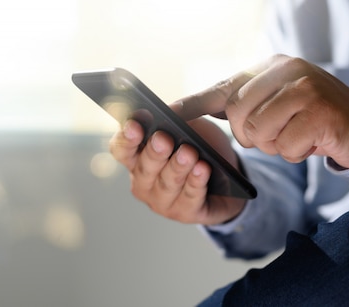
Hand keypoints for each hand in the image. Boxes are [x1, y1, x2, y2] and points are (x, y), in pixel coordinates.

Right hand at [109, 117, 245, 224]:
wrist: (227, 177)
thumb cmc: (199, 147)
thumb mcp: (189, 126)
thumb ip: (178, 119)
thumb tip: (173, 110)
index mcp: (136, 158)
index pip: (121, 149)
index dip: (126, 138)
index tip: (134, 125)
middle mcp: (143, 182)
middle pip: (144, 168)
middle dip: (154, 153)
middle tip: (163, 138)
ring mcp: (162, 201)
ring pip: (167, 184)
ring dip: (177, 168)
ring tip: (188, 153)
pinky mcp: (185, 213)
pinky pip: (190, 198)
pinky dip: (196, 183)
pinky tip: (203, 169)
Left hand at [176, 54, 348, 168]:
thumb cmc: (307, 116)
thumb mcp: (273, 102)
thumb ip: (241, 103)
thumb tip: (195, 110)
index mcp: (270, 66)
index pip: (223, 87)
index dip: (194, 103)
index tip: (168, 113)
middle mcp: (286, 70)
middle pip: (237, 114)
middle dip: (248, 134)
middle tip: (271, 133)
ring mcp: (305, 89)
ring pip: (258, 131)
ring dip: (272, 144)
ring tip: (292, 134)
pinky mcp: (320, 113)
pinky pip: (284, 146)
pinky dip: (293, 152)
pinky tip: (308, 141)